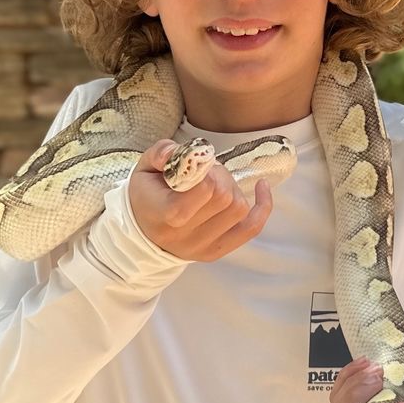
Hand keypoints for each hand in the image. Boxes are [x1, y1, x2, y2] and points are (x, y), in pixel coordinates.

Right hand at [127, 139, 272, 262]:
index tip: (196, 165)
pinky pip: (252, 228)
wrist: (141, 232)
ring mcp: (203, 247)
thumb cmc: (146, 195)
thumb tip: (189, 151)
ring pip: (239, 209)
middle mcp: (185, 236)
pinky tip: (261, 188)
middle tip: (206, 172)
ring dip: (233, 189)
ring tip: (217, 183)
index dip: (206, 170)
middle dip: (221, 176)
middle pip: (225, 198)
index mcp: (166, 214)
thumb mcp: (144, 168)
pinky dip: (262, 207)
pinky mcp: (217, 251)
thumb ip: (162, 153)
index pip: (205, 189)